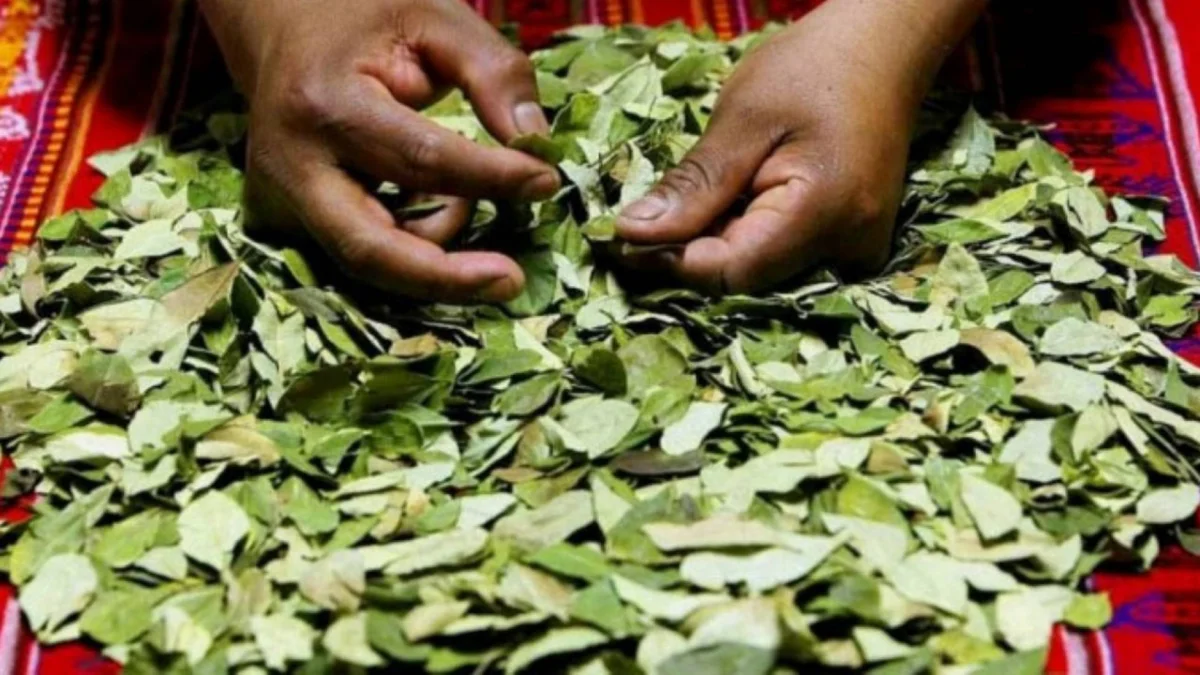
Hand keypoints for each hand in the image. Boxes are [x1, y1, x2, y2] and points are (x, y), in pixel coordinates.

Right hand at [199, 0, 560, 301]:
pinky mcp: (289, 225)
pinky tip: (436, 205)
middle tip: (511, 282)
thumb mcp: (435, 21)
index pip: (420, 160)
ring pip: (370, 262)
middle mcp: (290, 166)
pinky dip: (415, 242)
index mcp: (325, 105)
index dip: (491, 178)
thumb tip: (536, 145)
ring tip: (467, 202)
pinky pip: (365, 253)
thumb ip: (492, 71)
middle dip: (446, 277)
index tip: (546, 180)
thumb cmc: (365, 22)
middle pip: (371, 249)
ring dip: (437, 252)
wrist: (281, 30)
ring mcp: (281, 203)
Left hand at [617, 0, 985, 293]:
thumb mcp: (743, 116)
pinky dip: (745, 237)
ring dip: (715, 245)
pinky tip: (731, 202)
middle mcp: (848, 250)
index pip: (730, 272)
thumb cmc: (813, 68)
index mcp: (824, 215)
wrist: (882, 50)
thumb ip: (694, 184)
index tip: (623, 238)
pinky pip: (783, 258)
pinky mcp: (849, 245)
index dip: (671, 262)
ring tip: (693, 199)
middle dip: (689, 254)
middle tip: (646, 217)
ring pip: (762, 273)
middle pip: (746, 280)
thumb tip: (632, 234)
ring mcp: (855, 252)